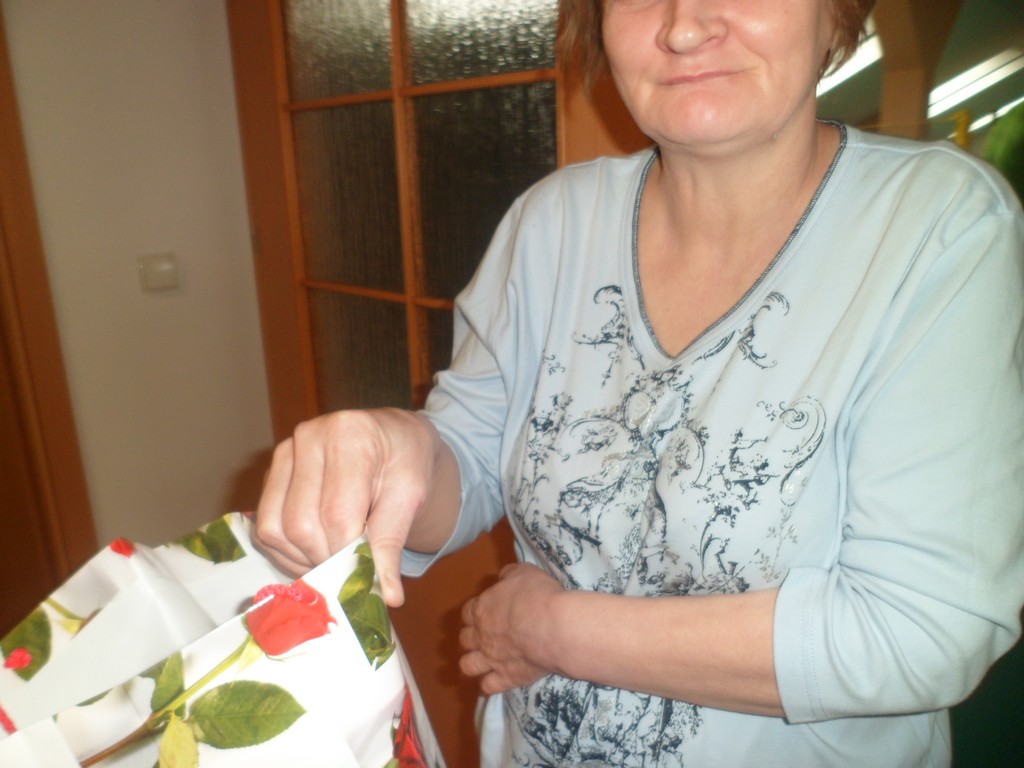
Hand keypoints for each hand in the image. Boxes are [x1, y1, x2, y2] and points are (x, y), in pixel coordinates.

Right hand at [254, 408, 451, 606]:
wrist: (391, 438)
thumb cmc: (405, 462)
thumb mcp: (410, 496)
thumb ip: (392, 543)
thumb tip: (388, 597)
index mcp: (349, 436)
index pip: (337, 514)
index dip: (348, 555)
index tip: (365, 577)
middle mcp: (308, 438)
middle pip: (300, 525)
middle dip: (326, 559)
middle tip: (351, 568)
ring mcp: (284, 453)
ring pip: (275, 530)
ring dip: (303, 559)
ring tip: (335, 558)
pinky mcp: (271, 473)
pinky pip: (265, 527)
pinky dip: (288, 552)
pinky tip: (316, 550)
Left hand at [459, 563, 564, 693]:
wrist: (554, 628)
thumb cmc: (539, 596)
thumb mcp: (524, 572)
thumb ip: (509, 575)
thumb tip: (503, 578)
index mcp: (482, 608)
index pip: (467, 612)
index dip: (474, 613)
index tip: (484, 613)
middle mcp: (481, 635)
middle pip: (465, 639)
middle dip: (471, 637)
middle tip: (486, 636)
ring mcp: (491, 659)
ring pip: (468, 665)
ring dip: (473, 663)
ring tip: (483, 661)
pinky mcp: (506, 678)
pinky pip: (488, 687)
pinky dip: (489, 685)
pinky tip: (496, 681)